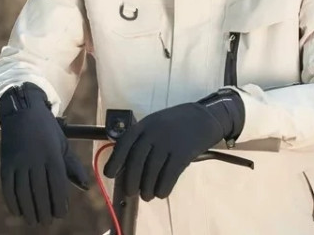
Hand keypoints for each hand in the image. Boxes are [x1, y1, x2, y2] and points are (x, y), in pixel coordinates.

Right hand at [0, 83, 89, 225]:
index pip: (57, 185)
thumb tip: (85, 187)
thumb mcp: (62, 143)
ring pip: (24, 193)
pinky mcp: (5, 164)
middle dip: (45, 211)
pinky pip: (8, 188)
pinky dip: (13, 203)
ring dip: (29, 211)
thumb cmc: (47, 130)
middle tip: (47, 222)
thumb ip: (72, 165)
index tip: (61, 214)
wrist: (22, 111)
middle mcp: (35, 159)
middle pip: (40, 192)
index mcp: (52, 154)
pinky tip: (19, 212)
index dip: (59, 202)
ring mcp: (19, 161)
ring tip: (34, 221)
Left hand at [103, 90, 244, 201]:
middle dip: (131, 181)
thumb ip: (142, 139)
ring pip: (151, 172)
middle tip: (131, 192)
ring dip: (147, 189)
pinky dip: (163, 189)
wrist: (204, 118)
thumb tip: (125, 166)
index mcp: (145, 124)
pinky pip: (168, 176)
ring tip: (147, 195)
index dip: (115, 160)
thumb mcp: (155, 123)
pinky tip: (161, 193)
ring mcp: (169, 142)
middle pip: (136, 161)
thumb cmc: (175, 124)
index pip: (125, 142)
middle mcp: (154, 132)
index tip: (110, 175)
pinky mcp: (182, 154)